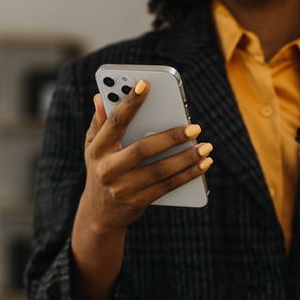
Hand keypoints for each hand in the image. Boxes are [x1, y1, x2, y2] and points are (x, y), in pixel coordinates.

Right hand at [77, 80, 212, 233]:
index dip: (129, 102)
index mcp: (97, 149)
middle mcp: (108, 169)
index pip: (115, 122)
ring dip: (186, 158)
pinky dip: (187, 175)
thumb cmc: (102, 169)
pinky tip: (203, 164)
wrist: (100, 214)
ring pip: (160, 170)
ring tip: (206, 146)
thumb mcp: (94, 148)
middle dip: (171, 137)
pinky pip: (167, 187)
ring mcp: (122, 188)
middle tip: (195, 127)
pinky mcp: (137, 202)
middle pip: (142, 149)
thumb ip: (100, 122)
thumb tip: (101, 96)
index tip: (145, 84)